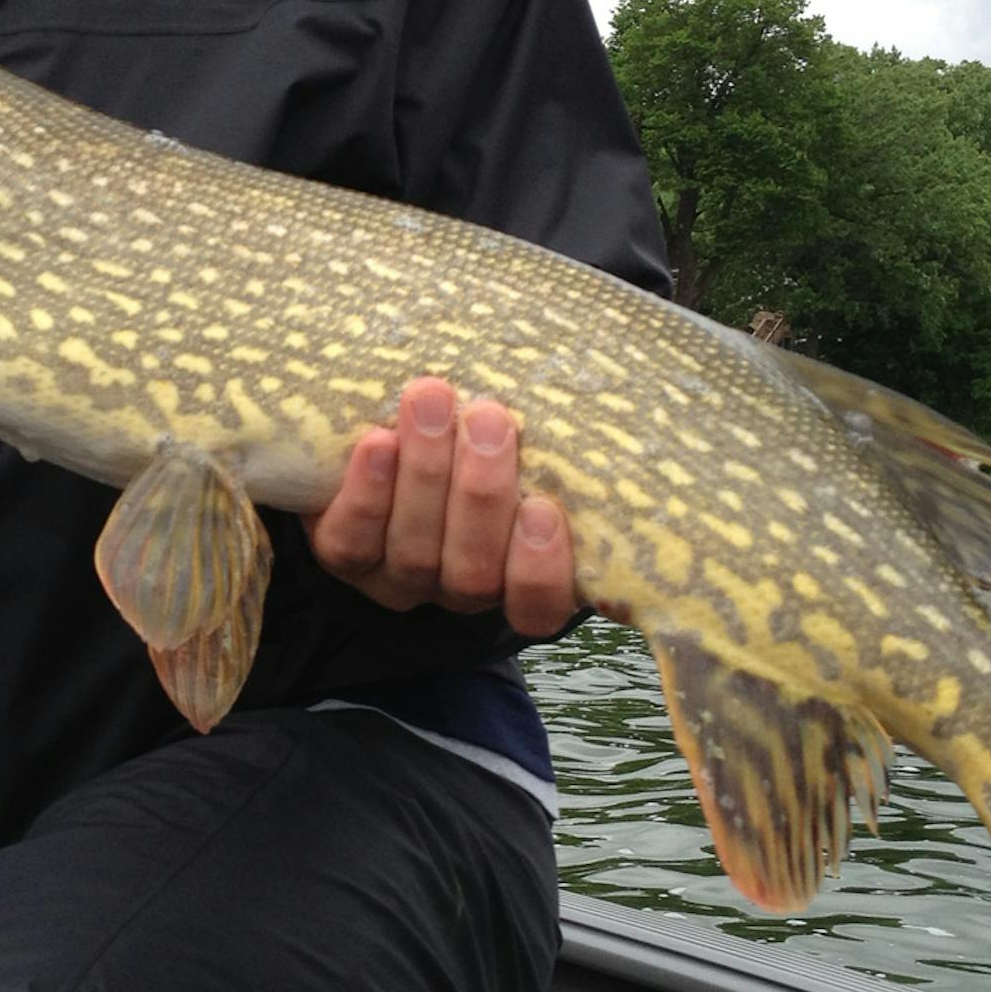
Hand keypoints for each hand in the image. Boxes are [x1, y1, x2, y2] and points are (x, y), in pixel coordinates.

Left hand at [304, 378, 580, 634]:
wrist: (417, 401)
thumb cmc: (501, 413)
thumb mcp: (549, 426)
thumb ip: (582, 430)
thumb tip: (647, 383)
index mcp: (523, 576)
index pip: (539, 608)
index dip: (541, 571)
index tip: (546, 508)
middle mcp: (462, 587)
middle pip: (471, 574)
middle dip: (479, 495)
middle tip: (488, 417)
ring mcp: (398, 575)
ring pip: (413, 554)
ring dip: (425, 475)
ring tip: (430, 398)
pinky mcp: (343, 552)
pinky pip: (349, 545)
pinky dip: (366, 495)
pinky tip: (375, 442)